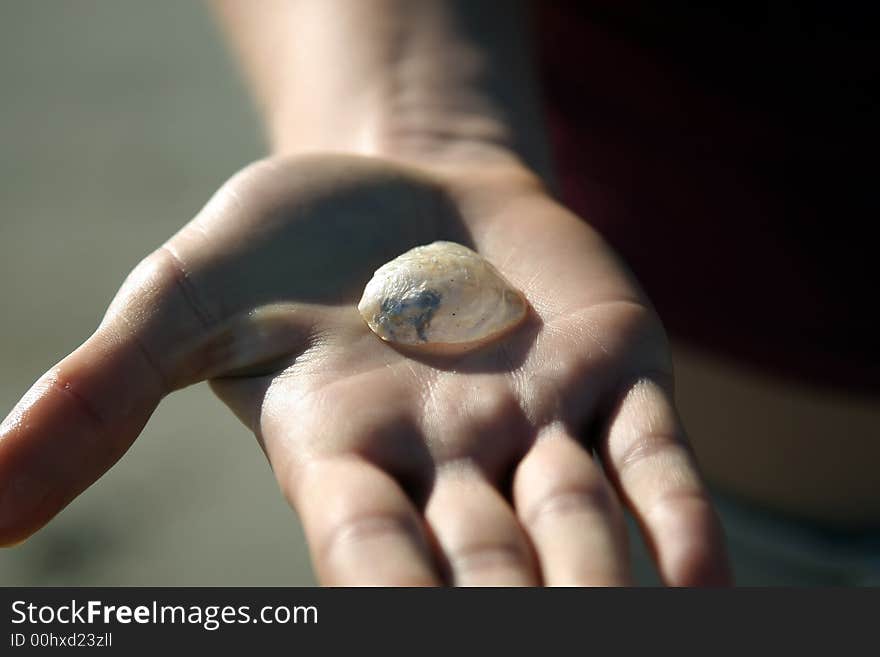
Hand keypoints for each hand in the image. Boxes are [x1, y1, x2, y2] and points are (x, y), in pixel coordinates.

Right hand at [0, 153, 729, 584]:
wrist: (397, 178)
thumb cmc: (286, 243)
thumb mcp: (180, 299)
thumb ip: (101, 395)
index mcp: (344, 459)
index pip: (367, 563)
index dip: (387, 610)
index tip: (399, 637)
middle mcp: (447, 464)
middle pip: (485, 574)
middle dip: (508, 619)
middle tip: (537, 654)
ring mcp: (536, 421)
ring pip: (576, 529)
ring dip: (597, 590)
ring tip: (613, 635)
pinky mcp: (607, 369)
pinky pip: (650, 459)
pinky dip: (677, 521)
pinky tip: (707, 592)